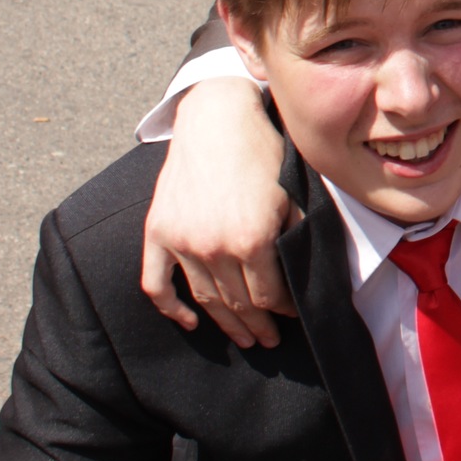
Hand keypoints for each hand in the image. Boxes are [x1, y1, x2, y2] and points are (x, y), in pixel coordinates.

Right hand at [140, 76, 298, 347]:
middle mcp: (214, 247)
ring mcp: (182, 242)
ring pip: (204, 300)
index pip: (270, 296)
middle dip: (257, 326)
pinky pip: (157, 284)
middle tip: (268, 341)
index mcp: (253, 239)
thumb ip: (295, 234)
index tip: (292, 317)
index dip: (284, 312)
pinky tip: (191, 322)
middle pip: (238, 304)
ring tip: (242, 338)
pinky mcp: (158, 232)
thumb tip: (304, 274)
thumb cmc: (263, 151)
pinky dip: (171, 309)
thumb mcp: (291, 193)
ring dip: (224, 324)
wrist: (217, 119)